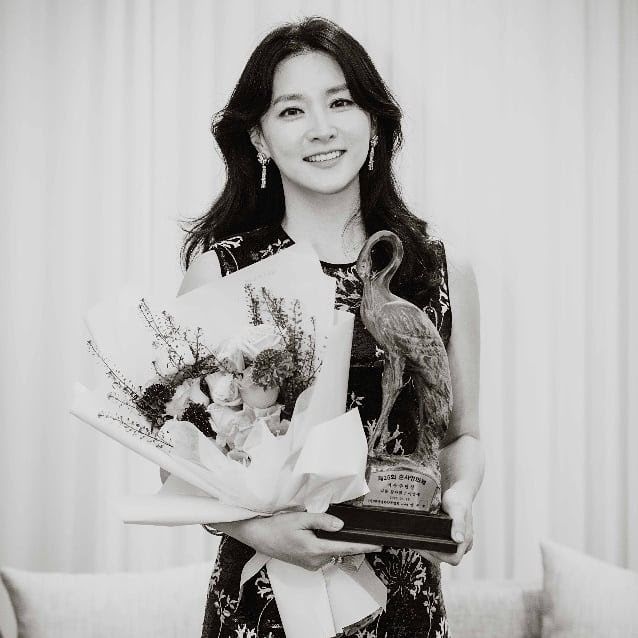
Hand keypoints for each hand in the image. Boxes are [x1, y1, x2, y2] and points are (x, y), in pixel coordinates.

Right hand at [215, 512, 381, 571]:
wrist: (260, 537)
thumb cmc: (278, 526)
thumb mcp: (301, 518)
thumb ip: (322, 521)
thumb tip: (341, 525)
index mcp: (316, 550)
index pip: (346, 548)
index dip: (364, 546)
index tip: (379, 545)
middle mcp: (316, 561)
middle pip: (339, 548)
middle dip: (342, 537)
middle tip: (335, 524)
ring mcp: (312, 564)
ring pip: (331, 550)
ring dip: (330, 540)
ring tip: (314, 527)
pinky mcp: (308, 564)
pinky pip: (323, 553)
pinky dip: (323, 544)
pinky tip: (312, 534)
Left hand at [417, 487, 473, 565]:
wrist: (459, 492)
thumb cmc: (458, 499)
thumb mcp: (457, 508)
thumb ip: (458, 523)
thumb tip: (459, 540)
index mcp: (466, 539)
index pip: (453, 559)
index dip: (440, 556)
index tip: (427, 547)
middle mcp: (462, 543)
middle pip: (445, 557)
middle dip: (430, 553)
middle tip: (416, 544)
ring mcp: (457, 541)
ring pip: (442, 553)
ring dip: (429, 549)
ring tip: (417, 541)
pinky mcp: (451, 537)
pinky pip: (441, 545)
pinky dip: (431, 543)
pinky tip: (422, 538)